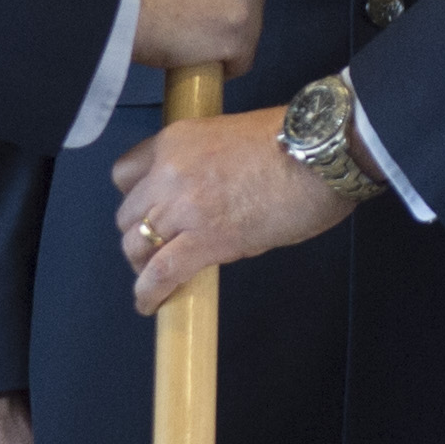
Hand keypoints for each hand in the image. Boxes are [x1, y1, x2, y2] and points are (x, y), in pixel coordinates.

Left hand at [112, 109, 354, 313]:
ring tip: (156, 279)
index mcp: (176, 140)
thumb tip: (201, 204)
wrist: (320, 154)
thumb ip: (202, 168)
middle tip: (159, 248)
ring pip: (136, 245)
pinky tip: (150, 304)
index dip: (135, 198)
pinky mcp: (206, 239)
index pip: (124, 174)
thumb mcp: (229, 138)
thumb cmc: (292, 142)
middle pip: (127, 215)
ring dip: (143, 265)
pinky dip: (149, 293)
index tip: (148, 212)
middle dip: (140, 234)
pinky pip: (160, 273)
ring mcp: (184, 206)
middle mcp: (169, 171)